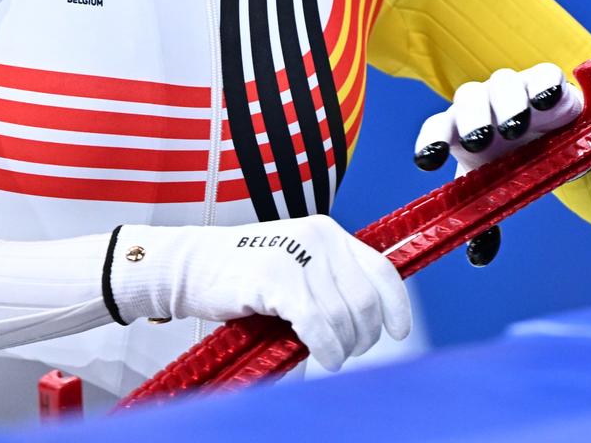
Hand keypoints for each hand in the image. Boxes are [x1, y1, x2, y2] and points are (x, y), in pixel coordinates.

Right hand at [107, 215, 410, 371]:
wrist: (192, 266)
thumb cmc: (242, 274)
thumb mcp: (296, 266)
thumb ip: (330, 284)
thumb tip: (366, 324)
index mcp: (328, 233)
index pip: (381, 269)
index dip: (396, 305)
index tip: (399, 331)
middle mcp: (319, 238)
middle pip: (365, 300)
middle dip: (364, 336)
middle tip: (348, 352)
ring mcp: (297, 255)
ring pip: (343, 315)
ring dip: (342, 347)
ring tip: (330, 357)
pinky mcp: (275, 277)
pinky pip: (316, 323)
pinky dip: (325, 347)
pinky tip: (322, 358)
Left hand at [412, 64, 583, 265]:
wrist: (558, 137)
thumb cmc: (516, 161)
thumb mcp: (499, 189)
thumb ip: (486, 220)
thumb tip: (477, 256)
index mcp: (461, 129)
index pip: (438, 127)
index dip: (430, 141)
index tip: (426, 162)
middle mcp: (483, 103)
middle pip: (467, 99)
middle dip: (471, 118)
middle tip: (478, 141)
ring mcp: (515, 87)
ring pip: (502, 83)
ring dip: (506, 103)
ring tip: (516, 126)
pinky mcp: (548, 80)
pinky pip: (544, 75)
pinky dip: (544, 85)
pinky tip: (546, 101)